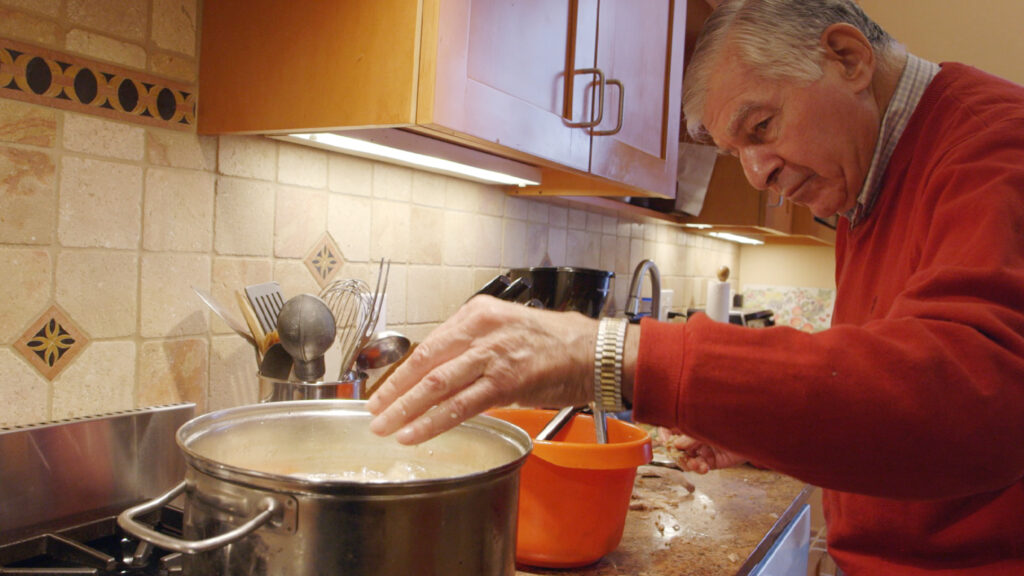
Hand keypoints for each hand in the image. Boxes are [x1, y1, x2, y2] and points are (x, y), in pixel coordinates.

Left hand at [367, 296, 597, 443]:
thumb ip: (473, 347)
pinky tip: (414, 433)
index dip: (401, 372)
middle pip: (423, 363)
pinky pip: (459, 406)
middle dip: (393, 391)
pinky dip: (432, 422)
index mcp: (477, 313)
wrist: (594, 352)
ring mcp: (491, 355)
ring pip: (435, 384)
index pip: (428, 344)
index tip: (384, 389)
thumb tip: (443, 373)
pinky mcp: (505, 382)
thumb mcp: (506, 329)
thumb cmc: (555, 342)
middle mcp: (479, 329)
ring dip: (404, 409)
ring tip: (384, 426)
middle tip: (372, 411)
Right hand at [659, 428, 746, 473]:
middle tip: (681, 457)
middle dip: (677, 454)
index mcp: (691, 421)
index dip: (664, 433)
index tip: (665, 441)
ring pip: (686, 459)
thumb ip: (691, 436)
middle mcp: (695, 435)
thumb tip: (675, 445)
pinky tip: (703, 467)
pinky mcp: (712, 461)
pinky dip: (699, 468)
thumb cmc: (732, 420)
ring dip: (688, 463)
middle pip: (676, 446)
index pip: (671, 426)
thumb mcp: (709, 425)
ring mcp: (703, 448)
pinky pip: (699, 467)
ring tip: (696, 465)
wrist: (756, 431)